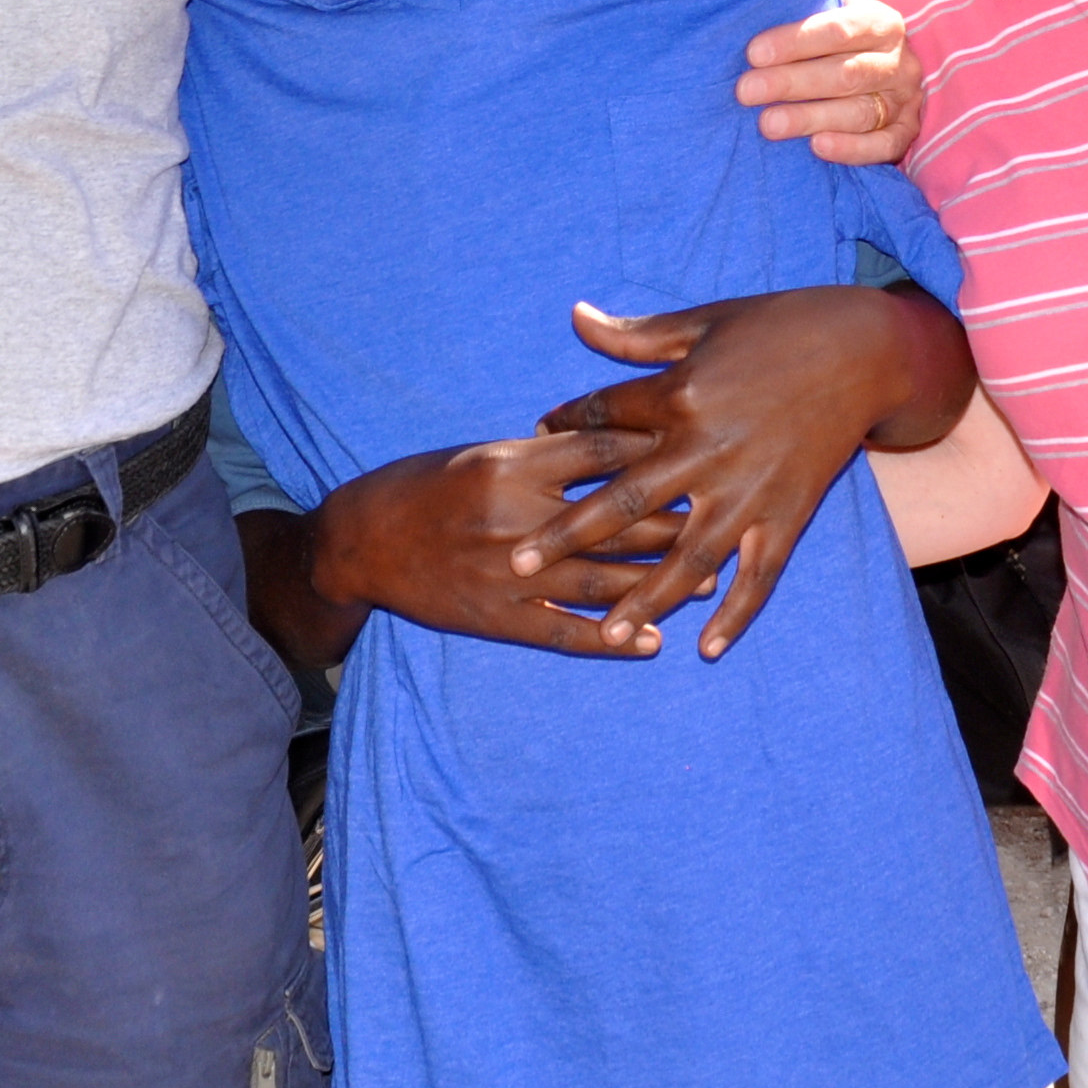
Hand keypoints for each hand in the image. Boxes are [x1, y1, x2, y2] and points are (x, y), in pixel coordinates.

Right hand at [311, 432, 675, 658]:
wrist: (360, 543)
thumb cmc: (424, 486)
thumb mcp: (481, 453)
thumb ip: (543, 454)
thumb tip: (611, 443)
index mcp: (513, 463)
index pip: (602, 452)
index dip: (657, 450)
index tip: (703, 445)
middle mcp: (518, 517)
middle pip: (615, 520)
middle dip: (674, 521)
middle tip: (726, 520)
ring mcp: (510, 574)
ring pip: (601, 581)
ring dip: (658, 584)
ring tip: (706, 585)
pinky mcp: (499, 619)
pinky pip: (565, 634)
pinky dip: (610, 640)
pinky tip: (650, 644)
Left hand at [515, 287, 957, 659]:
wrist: (865, 349)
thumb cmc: (780, 325)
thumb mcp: (703, 322)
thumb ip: (635, 336)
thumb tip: (574, 317)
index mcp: (679, 395)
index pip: (603, 420)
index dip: (563, 426)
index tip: (532, 440)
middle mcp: (706, 450)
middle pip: (623, 502)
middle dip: (567, 536)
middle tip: (518, 565)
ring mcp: (748, 490)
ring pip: (686, 556)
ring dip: (645, 596)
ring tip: (606, 631)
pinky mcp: (788, 513)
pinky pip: (759, 574)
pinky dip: (735, 615)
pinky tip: (705, 648)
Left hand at [740, 0, 920, 166]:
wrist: (876, 67)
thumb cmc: (839, 31)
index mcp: (882, 21)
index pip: (842, 29)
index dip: (797, 40)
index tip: (753, 52)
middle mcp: (900, 60)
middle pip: (847, 74)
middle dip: (793, 83)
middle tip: (745, 91)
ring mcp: (905, 99)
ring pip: (860, 112)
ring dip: (812, 118)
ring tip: (767, 125)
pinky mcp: (907, 133)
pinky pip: (884, 146)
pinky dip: (853, 149)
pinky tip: (817, 148)